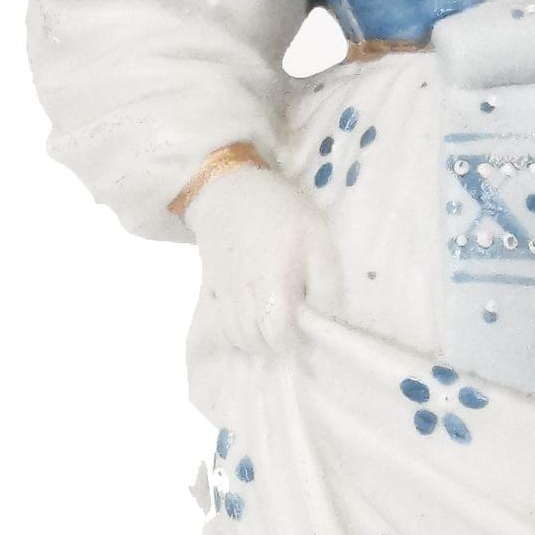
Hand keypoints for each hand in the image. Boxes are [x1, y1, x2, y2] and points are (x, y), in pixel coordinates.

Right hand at [182, 153, 315, 409]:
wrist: (231, 192)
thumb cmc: (282, 214)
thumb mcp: (319, 238)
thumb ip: (327, 282)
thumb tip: (326, 316)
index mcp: (274, 282)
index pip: (279, 335)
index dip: (294, 340)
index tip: (304, 329)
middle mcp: (244, 295)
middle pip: (256, 342)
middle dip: (275, 342)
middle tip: (288, 325)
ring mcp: (222, 295)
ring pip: (234, 339)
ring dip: (254, 340)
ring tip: (268, 324)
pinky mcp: (208, 291)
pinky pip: (214, 329)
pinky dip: (230, 335)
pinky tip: (244, 323)